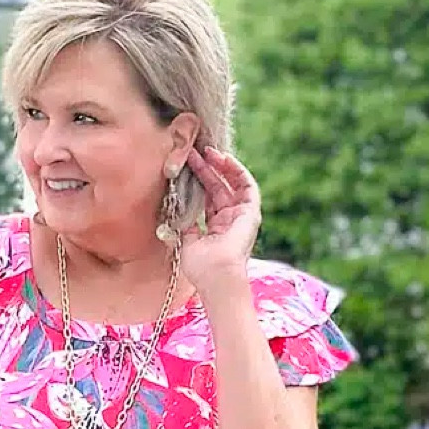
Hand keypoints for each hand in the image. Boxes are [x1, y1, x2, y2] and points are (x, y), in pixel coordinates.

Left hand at [179, 144, 260, 290]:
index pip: (207, 198)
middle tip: (192, 153)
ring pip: (233, 184)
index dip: (197, 181)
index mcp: (215, 228)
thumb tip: (177, 207)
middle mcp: (230, 220)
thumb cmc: (200, 267)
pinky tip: (224, 159)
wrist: (216, 276)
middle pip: (218, 187)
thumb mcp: (187, 240)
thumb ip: (185, 223)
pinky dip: (237, 171)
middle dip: (206, 169)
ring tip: (207, 152)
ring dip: (221, 166)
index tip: (185, 166)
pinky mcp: (251, 213)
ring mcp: (241, 216)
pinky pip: (248, 186)